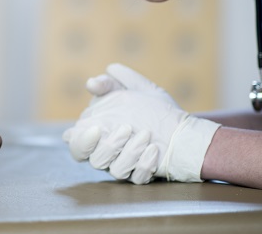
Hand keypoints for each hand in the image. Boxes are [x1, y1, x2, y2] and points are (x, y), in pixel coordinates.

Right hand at [63, 63, 220, 183]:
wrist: (186, 129)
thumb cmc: (156, 110)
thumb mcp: (136, 89)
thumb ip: (112, 84)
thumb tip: (91, 83)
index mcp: (98, 132)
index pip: (75, 140)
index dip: (80, 138)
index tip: (95, 127)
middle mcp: (107, 152)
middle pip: (89, 158)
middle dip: (102, 145)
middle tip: (119, 129)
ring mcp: (124, 165)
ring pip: (114, 169)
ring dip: (129, 151)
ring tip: (146, 135)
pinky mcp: (141, 175)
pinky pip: (136, 177)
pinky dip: (144, 164)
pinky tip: (154, 150)